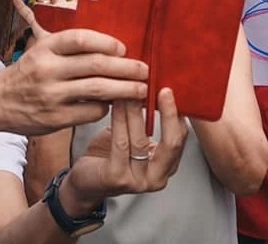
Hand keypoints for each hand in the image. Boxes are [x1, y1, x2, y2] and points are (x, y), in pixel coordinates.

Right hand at [0, 0, 148, 135]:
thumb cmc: (28, 72)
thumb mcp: (42, 50)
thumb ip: (70, 47)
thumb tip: (113, 47)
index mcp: (46, 48)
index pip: (81, 39)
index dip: (106, 42)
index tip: (123, 48)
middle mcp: (48, 69)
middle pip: (96, 65)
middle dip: (126, 68)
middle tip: (144, 70)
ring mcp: (51, 95)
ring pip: (98, 89)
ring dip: (125, 89)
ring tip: (141, 89)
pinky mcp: (55, 118)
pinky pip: (91, 112)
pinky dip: (106, 107)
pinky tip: (114, 105)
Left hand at [59, 89, 187, 213]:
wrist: (86, 181)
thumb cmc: (110, 156)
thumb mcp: (134, 137)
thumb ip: (147, 120)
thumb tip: (152, 87)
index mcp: (167, 166)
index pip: (181, 137)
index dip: (177, 112)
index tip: (169, 89)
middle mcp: (157, 177)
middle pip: (171, 143)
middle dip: (168, 114)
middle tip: (161, 90)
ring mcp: (137, 181)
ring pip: (141, 140)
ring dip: (135, 111)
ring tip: (130, 91)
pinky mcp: (116, 178)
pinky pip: (120, 144)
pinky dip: (119, 120)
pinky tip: (115, 103)